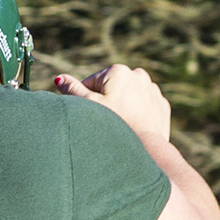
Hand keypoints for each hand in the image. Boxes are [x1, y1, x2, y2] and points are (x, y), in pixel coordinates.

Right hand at [54, 65, 170, 144]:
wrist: (145, 148)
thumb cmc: (113, 126)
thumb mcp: (87, 107)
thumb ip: (72, 90)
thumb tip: (59, 78)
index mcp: (117, 71)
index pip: (90, 83)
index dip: (85, 100)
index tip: (90, 115)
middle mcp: (138, 75)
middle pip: (111, 89)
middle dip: (105, 102)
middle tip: (104, 122)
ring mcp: (152, 90)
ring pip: (128, 97)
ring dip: (121, 107)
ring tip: (119, 126)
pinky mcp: (161, 105)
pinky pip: (143, 107)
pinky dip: (137, 115)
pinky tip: (132, 127)